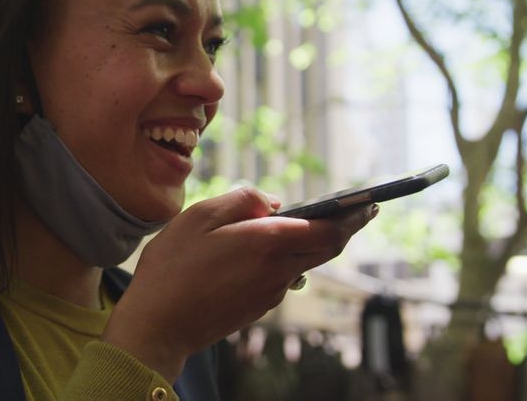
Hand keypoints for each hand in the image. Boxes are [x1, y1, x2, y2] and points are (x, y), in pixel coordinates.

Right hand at [101, 187, 377, 380]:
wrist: (158, 325)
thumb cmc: (172, 267)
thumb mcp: (198, 216)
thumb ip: (241, 201)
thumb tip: (273, 202)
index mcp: (268, 243)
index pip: (330, 230)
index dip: (353, 216)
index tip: (368, 203)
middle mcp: (278, 270)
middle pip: (326, 249)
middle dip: (344, 228)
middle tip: (355, 211)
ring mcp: (270, 294)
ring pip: (304, 263)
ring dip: (308, 244)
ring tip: (297, 223)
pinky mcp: (258, 307)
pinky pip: (282, 278)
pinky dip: (283, 260)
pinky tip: (261, 251)